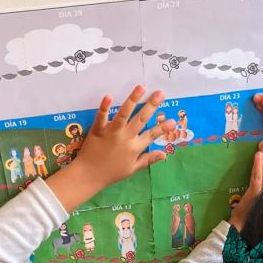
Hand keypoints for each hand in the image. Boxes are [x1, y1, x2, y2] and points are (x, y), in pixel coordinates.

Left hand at [48, 86, 174, 211]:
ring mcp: (111, 133)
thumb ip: (148, 159)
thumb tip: (165, 154)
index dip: (163, 128)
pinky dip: (105, 107)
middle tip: (161, 93)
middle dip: (152, 105)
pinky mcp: (98, 130)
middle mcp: (125, 138)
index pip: (152, 135)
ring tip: (141, 87)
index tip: (173, 121)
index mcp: (134, 148)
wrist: (89, 176)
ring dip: (133, 100)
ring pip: (124, 114)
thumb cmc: (111, 173)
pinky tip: (109, 96)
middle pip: (141, 119)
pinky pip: (101, 117)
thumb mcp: (132, 169)